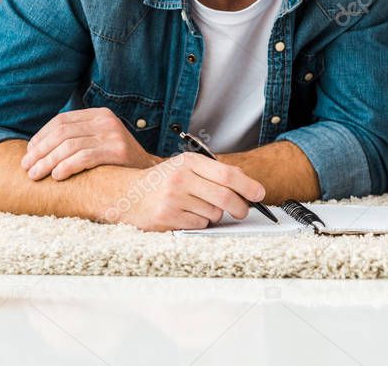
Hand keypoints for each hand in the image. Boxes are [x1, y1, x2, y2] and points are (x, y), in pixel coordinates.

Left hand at [20, 108, 155, 180]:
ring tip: (35, 175)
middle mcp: (106, 120)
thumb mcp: (97, 141)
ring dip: (47, 162)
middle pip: (62, 133)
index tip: (29, 154)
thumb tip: (35, 147)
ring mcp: (113, 134)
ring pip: (69, 146)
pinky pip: (83, 157)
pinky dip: (66, 166)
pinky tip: (57, 176)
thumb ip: (76, 138)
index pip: (61, 121)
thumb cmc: (115, 162)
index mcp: (98, 114)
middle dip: (40, 151)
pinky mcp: (117, 151)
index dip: (40, 137)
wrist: (148, 173)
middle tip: (26, 167)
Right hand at [102, 152, 265, 231]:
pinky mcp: (167, 218)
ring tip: (199, 207)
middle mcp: (180, 178)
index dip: (248, 186)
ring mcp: (173, 199)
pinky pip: (199, 225)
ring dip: (214, 215)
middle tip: (242, 211)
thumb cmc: (163, 181)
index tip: (259, 194)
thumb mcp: (186, 167)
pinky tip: (187, 215)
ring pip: (213, 214)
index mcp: (189, 162)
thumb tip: (247, 185)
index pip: (228, 174)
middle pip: (225, 197)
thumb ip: (214, 172)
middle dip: (240, 207)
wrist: (127, 194)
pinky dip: (200, 223)